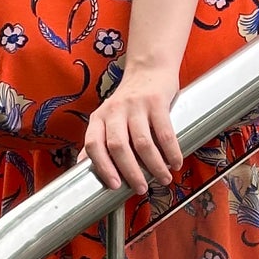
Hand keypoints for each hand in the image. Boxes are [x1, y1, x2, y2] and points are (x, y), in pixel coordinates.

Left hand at [79, 68, 182, 193]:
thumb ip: (98, 140)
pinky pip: (165, 132)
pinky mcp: (156, 101)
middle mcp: (114, 111)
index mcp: (99, 117)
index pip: (93, 144)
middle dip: (131, 172)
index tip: (115, 186)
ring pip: (142, 142)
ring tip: (164, 179)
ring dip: (154, 165)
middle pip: (118, 146)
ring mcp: (136, 105)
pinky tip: (175, 163)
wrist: (149, 69)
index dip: (102, 167)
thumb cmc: (129, 101)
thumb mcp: (107, 117)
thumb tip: (83, 167)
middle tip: (142, 189)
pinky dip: (171, 151)